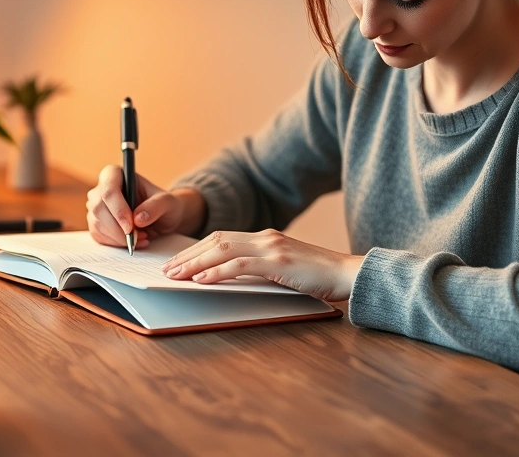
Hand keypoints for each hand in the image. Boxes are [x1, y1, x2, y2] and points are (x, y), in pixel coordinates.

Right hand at [86, 166, 185, 247]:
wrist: (161, 218)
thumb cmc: (163, 205)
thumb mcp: (167, 202)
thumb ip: (155, 206)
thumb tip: (138, 218)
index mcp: (116, 174)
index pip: (109, 189)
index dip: (118, 209)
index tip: (130, 226)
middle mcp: (101, 189)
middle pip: (99, 209)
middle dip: (119, 228)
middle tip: (140, 236)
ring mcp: (96, 207)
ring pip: (97, 225)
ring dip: (120, 238)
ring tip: (142, 237)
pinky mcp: (96, 224)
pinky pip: (99, 237)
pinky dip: (117, 244)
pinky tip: (134, 242)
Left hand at [160, 229, 363, 301]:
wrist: (349, 275)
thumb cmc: (320, 277)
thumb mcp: (285, 270)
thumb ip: (261, 269)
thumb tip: (232, 279)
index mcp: (266, 238)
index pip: (222, 238)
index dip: (196, 249)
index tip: (178, 261)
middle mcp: (265, 237)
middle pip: (216, 240)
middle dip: (189, 254)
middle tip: (168, 268)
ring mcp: (272, 247)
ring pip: (223, 249)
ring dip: (196, 262)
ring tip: (177, 274)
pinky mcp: (279, 262)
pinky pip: (240, 265)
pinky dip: (217, 272)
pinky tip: (202, 279)